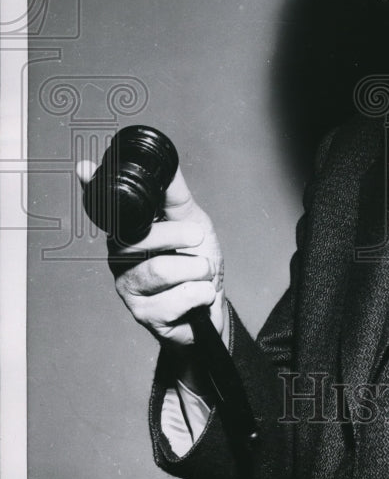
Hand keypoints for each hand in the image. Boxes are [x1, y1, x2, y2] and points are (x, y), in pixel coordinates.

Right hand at [76, 160, 225, 346]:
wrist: (212, 307)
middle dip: (179, 235)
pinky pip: (177, 299)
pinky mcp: (144, 314)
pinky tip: (197, 295)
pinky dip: (200, 293)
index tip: (85, 169)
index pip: (109, 210)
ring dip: (196, 268)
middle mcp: (120, 257)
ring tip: (202, 271)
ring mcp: (128, 287)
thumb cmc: (197, 260)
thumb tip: (167, 164)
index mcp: (129, 231)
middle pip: (140, 239)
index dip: (95, 190)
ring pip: (161, 270)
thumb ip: (176, 196)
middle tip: (197, 237)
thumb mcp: (193, 221)